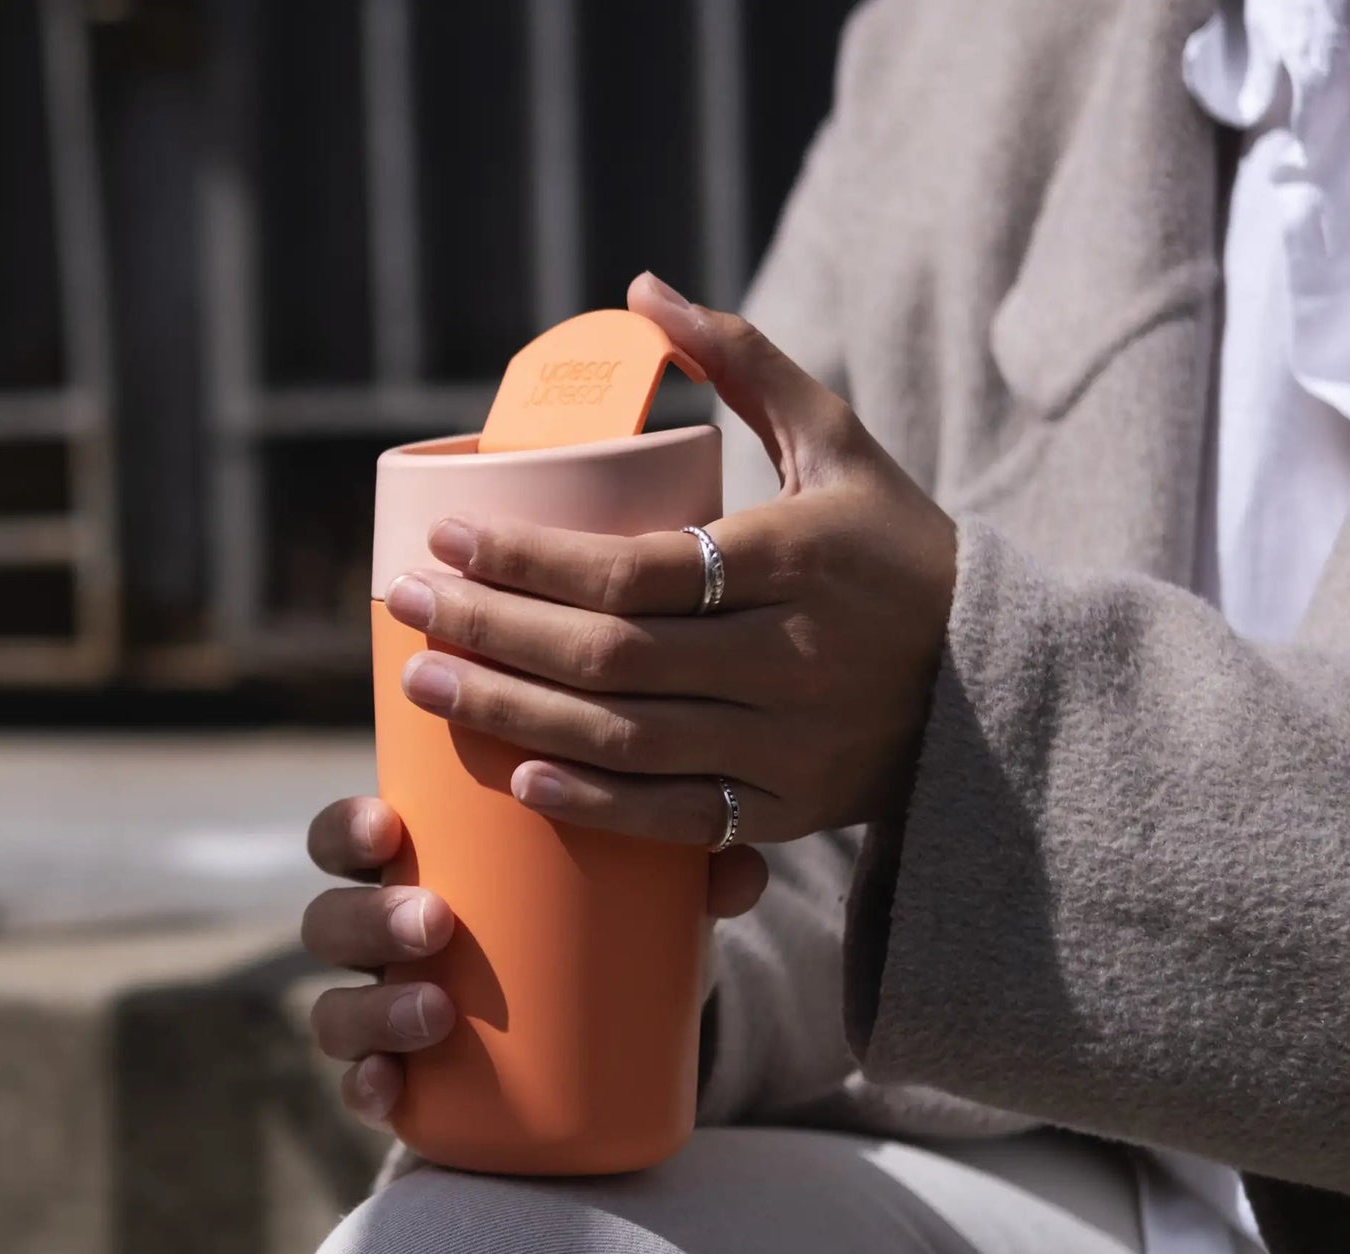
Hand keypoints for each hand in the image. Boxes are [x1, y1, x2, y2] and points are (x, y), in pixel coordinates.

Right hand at [300, 793, 767, 1128]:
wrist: (605, 1027)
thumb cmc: (603, 924)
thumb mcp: (635, 888)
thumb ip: (684, 867)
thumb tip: (742, 870)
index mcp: (415, 867)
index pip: (349, 837)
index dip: (346, 830)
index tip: (388, 826)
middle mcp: (382, 940)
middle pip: (331, 920)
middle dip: (368, 920)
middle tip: (437, 924)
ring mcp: (386, 1012)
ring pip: (335, 1008)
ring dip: (369, 1010)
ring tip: (436, 1013)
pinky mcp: (410, 1084)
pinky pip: (363, 1090)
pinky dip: (367, 1090)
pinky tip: (390, 1091)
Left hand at [382, 272, 956, 844]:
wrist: (997, 683)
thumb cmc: (894, 548)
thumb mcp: (839, 443)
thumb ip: (747, 362)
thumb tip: (640, 290)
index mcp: (797, 560)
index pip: (633, 568)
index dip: (526, 559)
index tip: (445, 535)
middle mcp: (792, 657)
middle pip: (611, 656)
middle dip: (491, 633)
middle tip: (403, 605)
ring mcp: (790, 746)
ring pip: (626, 738)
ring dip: (511, 713)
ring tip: (422, 682)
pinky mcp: (787, 812)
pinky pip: (676, 817)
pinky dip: (593, 802)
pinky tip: (516, 777)